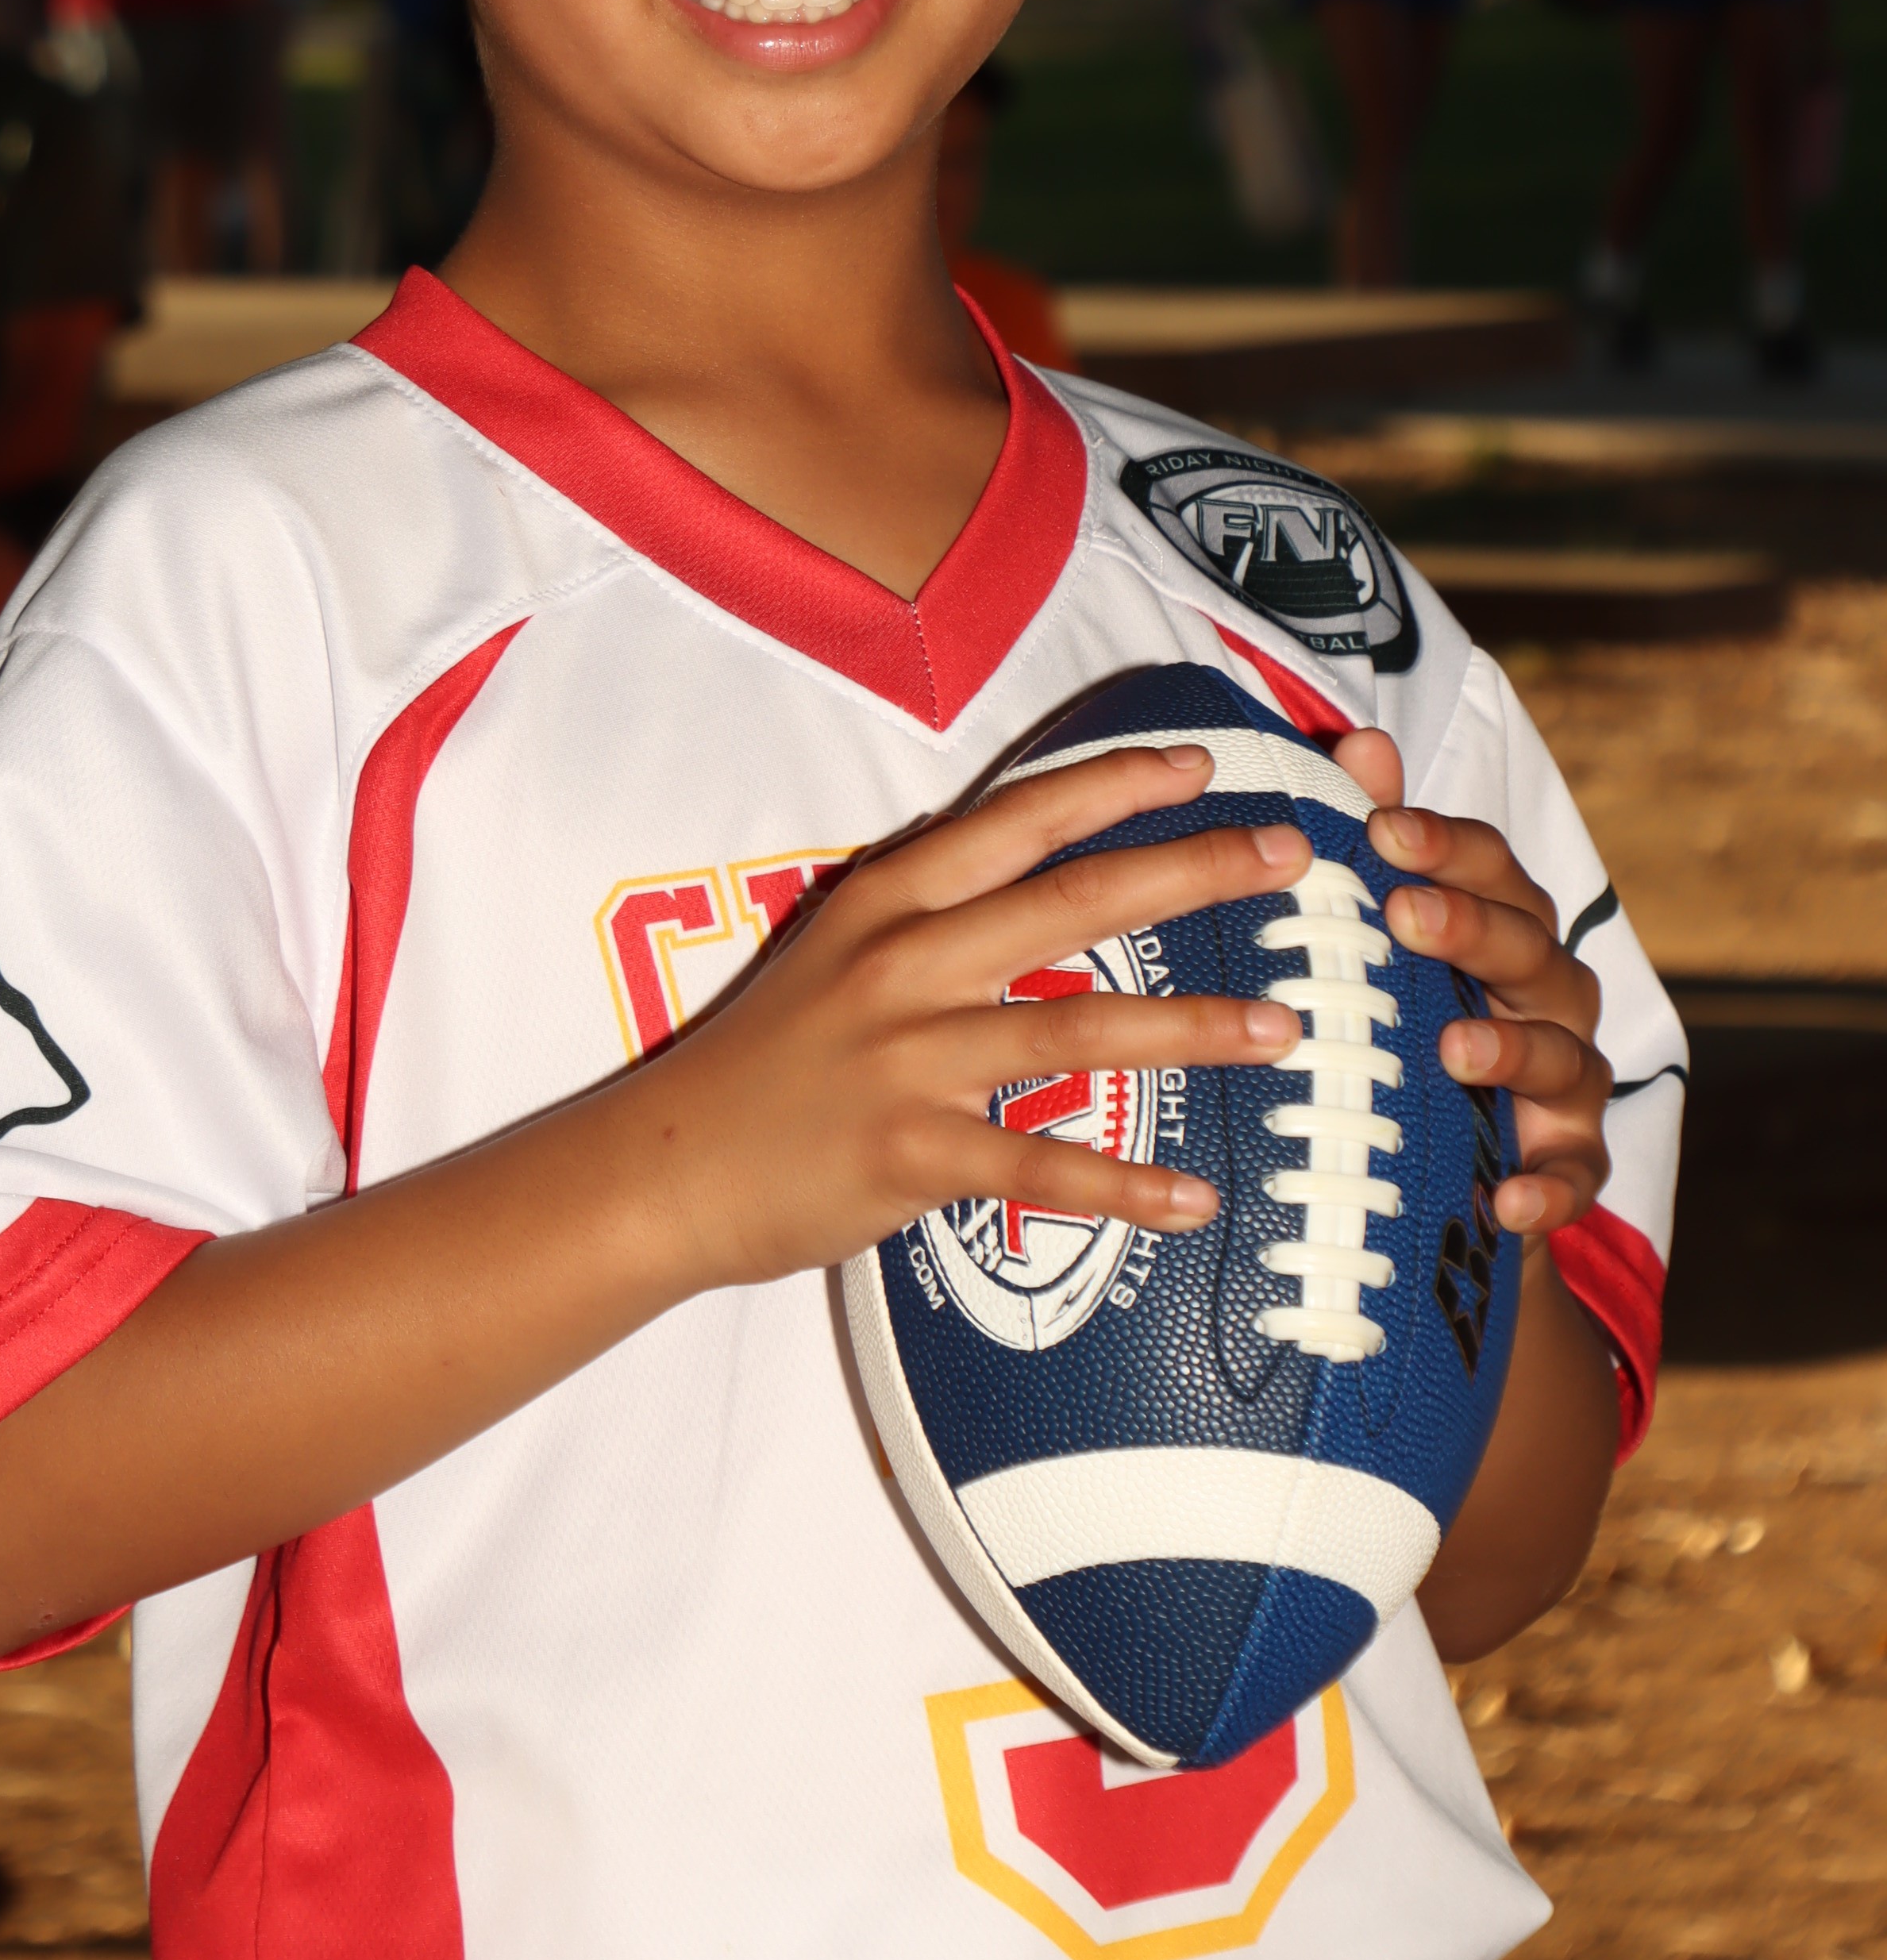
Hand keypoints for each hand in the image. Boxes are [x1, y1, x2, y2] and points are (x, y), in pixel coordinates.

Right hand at [638, 745, 1312, 1290]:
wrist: (670, 1165)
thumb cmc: (771, 1059)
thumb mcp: (842, 951)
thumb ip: (936, 915)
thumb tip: (1048, 883)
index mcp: (891, 899)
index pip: (1022, 819)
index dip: (1117, 784)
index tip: (1203, 764)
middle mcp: (905, 963)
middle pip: (1073, 900)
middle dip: (1193, 869)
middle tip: (1289, 854)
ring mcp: (909, 1058)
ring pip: (1077, 1029)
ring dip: (1192, 1026)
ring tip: (1284, 1029)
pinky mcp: (910, 1154)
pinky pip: (1040, 1170)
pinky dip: (1125, 1186)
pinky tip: (1197, 1196)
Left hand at [1333, 729, 1607, 1239]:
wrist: (1447, 1173)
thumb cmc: (1413, 1024)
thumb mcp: (1391, 941)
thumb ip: (1382, 840)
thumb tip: (1358, 744)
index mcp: (1508, 931)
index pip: (1493, 870)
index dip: (1444, 843)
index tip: (1379, 828)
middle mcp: (1550, 999)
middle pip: (1530, 948)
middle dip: (1472, 927)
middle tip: (1403, 914)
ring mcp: (1569, 1087)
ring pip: (1561, 1056)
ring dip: (1511, 1049)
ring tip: (1451, 1047)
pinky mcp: (1569, 1167)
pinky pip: (1574, 1177)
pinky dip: (1547, 1187)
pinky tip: (1504, 1197)